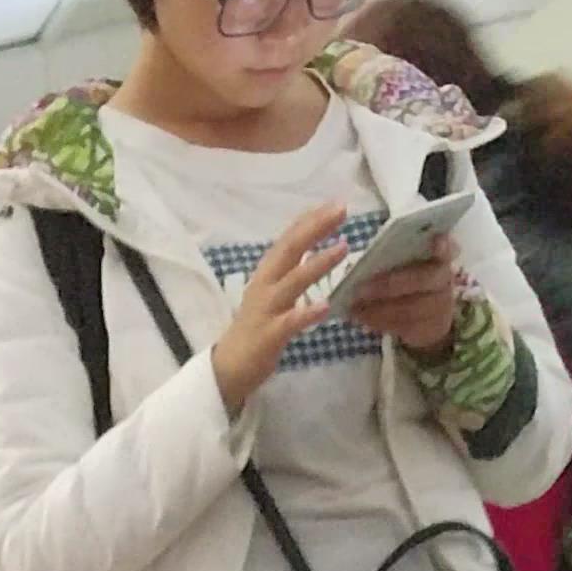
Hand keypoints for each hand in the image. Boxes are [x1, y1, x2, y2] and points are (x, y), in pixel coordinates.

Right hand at [211, 203, 349, 416]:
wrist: (228, 367)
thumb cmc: (255, 328)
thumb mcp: (271, 291)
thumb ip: (289, 269)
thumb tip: (310, 246)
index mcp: (268, 272)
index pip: (289, 237)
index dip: (311, 218)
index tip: (335, 203)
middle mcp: (265, 284)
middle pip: (291, 249)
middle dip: (316, 228)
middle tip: (342, 210)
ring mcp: (267, 309)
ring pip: (293, 280)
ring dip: (318, 263)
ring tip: (343, 249)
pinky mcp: (269, 335)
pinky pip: (290, 322)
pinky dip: (307, 313)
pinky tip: (325, 307)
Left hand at [347, 251, 461, 359]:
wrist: (428, 317)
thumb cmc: (409, 279)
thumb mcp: (405, 264)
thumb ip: (392, 257)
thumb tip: (352, 264)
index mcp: (441, 255)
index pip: (447, 248)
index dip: (443, 246)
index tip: (436, 241)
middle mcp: (444, 278)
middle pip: (422, 280)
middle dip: (389, 284)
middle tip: (360, 289)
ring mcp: (441, 305)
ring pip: (410, 308)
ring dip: (378, 309)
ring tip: (355, 307)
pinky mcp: (430, 327)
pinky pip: (404, 326)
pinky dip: (380, 322)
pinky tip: (362, 318)